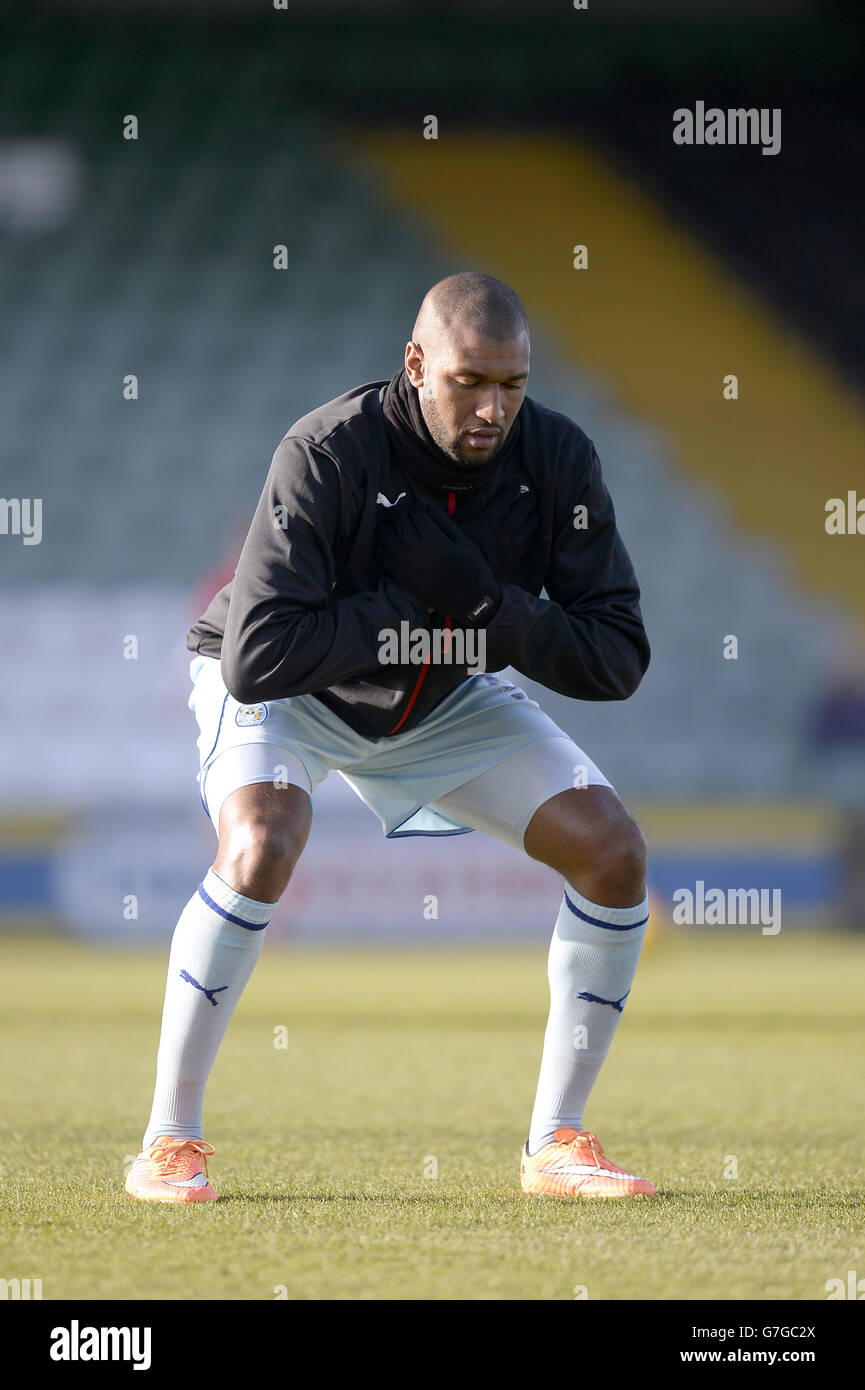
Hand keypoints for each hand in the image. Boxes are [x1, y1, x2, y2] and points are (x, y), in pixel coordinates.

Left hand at [378, 501, 501, 623]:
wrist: (470, 600)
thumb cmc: (472, 568)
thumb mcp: (464, 542)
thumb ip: (444, 523)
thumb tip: (426, 507)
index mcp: (435, 541)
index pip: (415, 513)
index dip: (413, 506)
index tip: (415, 506)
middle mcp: (418, 552)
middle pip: (398, 522)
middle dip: (397, 512)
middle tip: (400, 511)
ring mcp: (407, 566)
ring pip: (386, 537)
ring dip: (387, 526)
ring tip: (393, 525)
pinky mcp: (402, 578)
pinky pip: (383, 556)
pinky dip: (382, 545)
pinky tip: (389, 542)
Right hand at [460, 485, 539, 572]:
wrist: (462, 579)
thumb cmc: (453, 549)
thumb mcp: (454, 525)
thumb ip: (471, 508)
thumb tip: (485, 493)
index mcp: (488, 521)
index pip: (505, 500)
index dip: (512, 490)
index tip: (514, 486)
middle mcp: (502, 532)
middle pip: (522, 511)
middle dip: (528, 500)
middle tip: (531, 495)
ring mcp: (509, 546)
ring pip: (528, 527)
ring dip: (533, 517)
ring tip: (535, 511)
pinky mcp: (511, 559)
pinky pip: (526, 544)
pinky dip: (531, 536)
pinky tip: (531, 532)